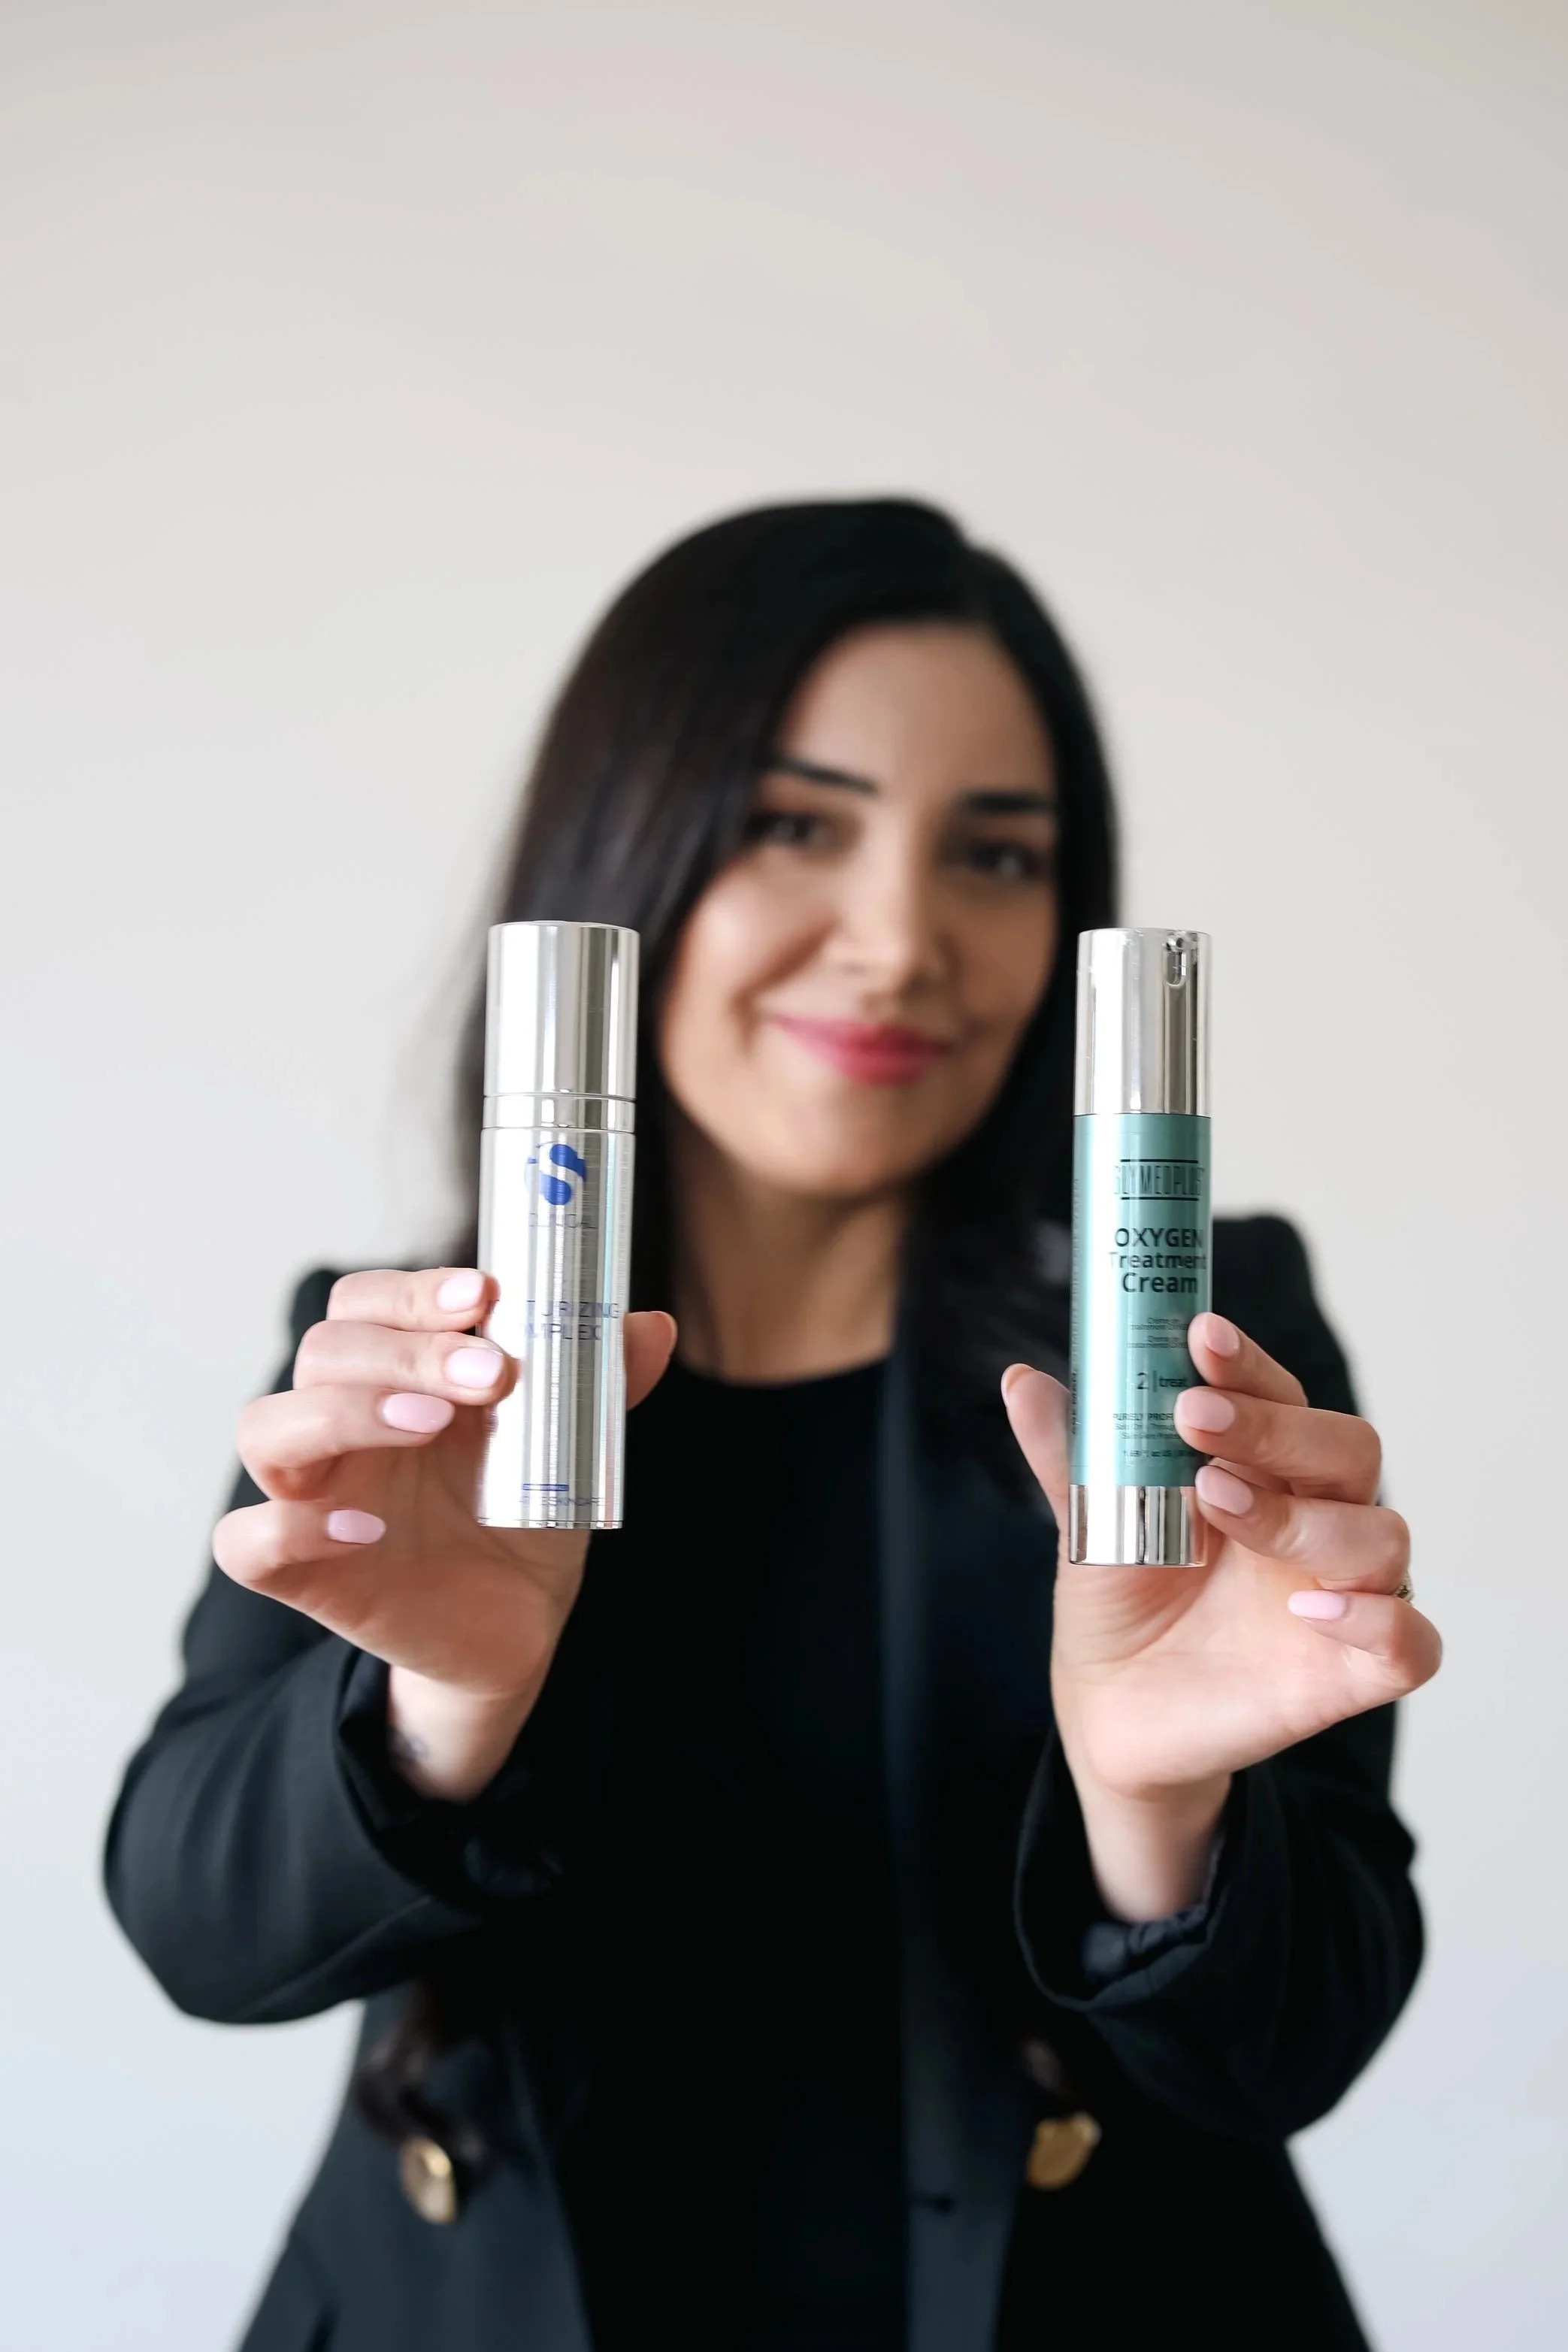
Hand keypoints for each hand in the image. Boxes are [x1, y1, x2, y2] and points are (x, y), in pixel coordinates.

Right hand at [214, 1269, 675, 1797]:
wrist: (518, 1621)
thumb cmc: (524, 1511)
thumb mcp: (570, 1443)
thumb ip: (598, 1384)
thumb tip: (652, 1327)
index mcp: (394, 1373)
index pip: (364, 1303)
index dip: (411, 1290)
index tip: (482, 1295)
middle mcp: (341, 1423)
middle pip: (324, 1351)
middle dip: (406, 1348)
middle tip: (491, 1373)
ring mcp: (312, 1494)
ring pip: (267, 1427)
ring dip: (346, 1410)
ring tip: (433, 1421)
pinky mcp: (301, 1573)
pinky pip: (248, 1542)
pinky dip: (292, 1527)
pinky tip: (367, 1527)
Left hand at [1003, 1311, 1440, 1918]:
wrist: (1111, 1713)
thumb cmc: (1121, 1600)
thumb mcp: (1090, 1521)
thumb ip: (1072, 1454)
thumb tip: (1020, 1380)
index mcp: (1263, 1468)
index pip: (1280, 1396)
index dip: (1249, 1363)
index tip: (1200, 1335)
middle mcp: (1315, 1518)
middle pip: (1347, 1448)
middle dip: (1276, 1426)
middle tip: (1194, 1416)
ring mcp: (1341, 1593)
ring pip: (1381, 1535)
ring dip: (1305, 1516)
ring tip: (1218, 1503)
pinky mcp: (1353, 1672)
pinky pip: (1412, 1641)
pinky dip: (1378, 1620)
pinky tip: (1312, 1609)